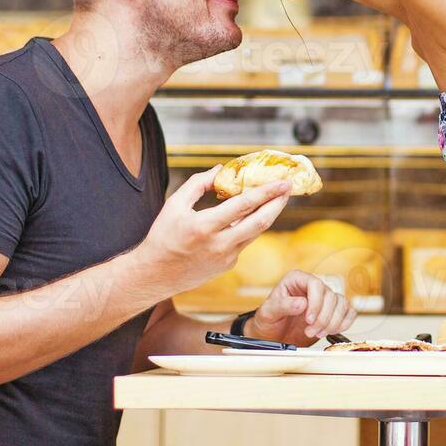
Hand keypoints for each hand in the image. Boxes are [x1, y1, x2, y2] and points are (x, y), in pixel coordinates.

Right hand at [135, 167, 290, 294]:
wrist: (155, 275)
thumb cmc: (163, 237)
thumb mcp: (175, 205)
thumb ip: (198, 184)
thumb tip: (221, 170)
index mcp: (204, 227)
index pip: (243, 206)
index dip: (266, 192)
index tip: (282, 182)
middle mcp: (219, 245)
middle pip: (260, 223)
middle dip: (278, 203)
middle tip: (289, 188)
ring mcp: (226, 258)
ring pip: (255, 232)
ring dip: (269, 214)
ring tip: (278, 198)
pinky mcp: (228, 265)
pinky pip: (243, 241)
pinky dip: (249, 226)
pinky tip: (252, 215)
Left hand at [245, 270, 356, 345]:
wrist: (272, 336)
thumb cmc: (268, 321)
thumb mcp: (268, 313)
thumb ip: (283, 306)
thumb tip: (302, 303)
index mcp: (297, 280)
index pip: (316, 284)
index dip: (316, 303)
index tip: (308, 320)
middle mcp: (312, 287)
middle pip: (331, 296)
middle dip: (323, 318)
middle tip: (309, 332)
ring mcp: (324, 299)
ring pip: (342, 304)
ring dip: (333, 322)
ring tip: (317, 334)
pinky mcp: (332, 312)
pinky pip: (348, 312)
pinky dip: (344, 323)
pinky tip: (331, 331)